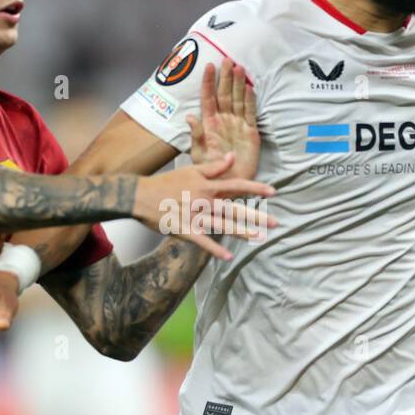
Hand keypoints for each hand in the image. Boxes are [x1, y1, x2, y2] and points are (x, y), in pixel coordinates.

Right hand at [132, 153, 277, 259]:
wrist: (139, 195)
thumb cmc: (166, 182)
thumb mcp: (191, 169)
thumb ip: (213, 166)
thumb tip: (232, 157)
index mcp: (207, 186)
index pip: (236, 186)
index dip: (255, 188)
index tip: (273, 192)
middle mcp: (204, 201)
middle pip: (234, 209)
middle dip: (256, 216)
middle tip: (276, 223)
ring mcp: (195, 216)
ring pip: (222, 225)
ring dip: (242, 232)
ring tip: (259, 238)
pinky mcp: (184, 229)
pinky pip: (202, 241)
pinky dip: (215, 249)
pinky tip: (228, 257)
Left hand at [188, 61, 260, 178]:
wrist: (229, 185)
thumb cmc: (211, 171)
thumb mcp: (199, 155)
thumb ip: (196, 136)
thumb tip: (190, 116)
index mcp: (209, 124)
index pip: (208, 98)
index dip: (208, 82)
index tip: (208, 65)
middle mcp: (224, 120)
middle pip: (224, 94)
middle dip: (225, 77)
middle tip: (227, 59)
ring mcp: (238, 124)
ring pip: (237, 99)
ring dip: (238, 83)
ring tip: (238, 67)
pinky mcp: (250, 131)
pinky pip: (250, 112)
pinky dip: (250, 99)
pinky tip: (249, 87)